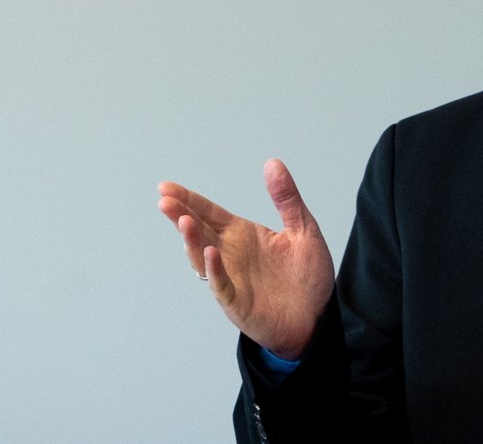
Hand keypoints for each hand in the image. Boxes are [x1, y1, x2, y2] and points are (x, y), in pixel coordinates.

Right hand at [158, 159, 334, 359]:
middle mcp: (230, 254)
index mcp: (242, 234)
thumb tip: (273, 163)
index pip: (209, 213)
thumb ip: (287, 198)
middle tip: (165, 200)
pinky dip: (214, 270)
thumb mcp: (303, 230)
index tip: (165, 187)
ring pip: (202, 257)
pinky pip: (221, 285)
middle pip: (199, 231)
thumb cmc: (307, 277)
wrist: (317, 319)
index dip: (188, 199)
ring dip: (192, 240)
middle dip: (180, 215)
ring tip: (185, 221)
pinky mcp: (237, 302)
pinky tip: (210, 254)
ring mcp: (230, 278)